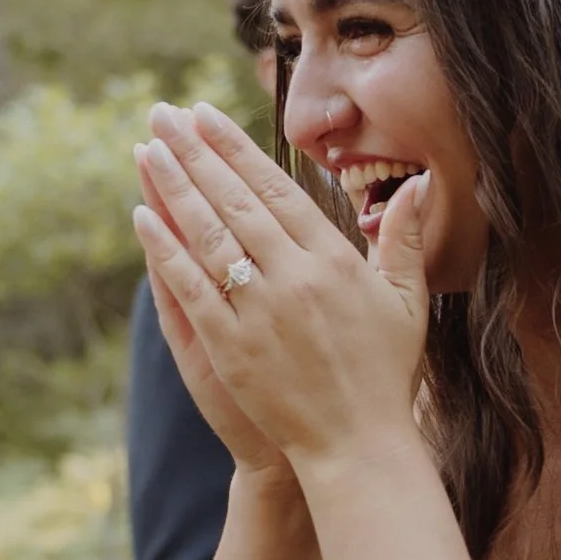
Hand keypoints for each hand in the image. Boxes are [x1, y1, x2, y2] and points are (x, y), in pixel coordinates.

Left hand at [131, 101, 431, 479]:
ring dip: (174, 188)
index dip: (237, 150)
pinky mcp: (231, 347)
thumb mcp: (407, 301)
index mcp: (335, 261)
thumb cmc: (386, 373)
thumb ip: (403, 239)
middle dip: (195, 153)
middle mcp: (295, 278)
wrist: (358, 445)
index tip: (206, 115)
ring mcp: (260, 312)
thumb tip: (418, 183)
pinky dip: (165, 249)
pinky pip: (191, 286)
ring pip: (208, 235)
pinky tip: (142, 216)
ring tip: (148, 149)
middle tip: (163, 114)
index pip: (275, 190)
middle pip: (235, 202)